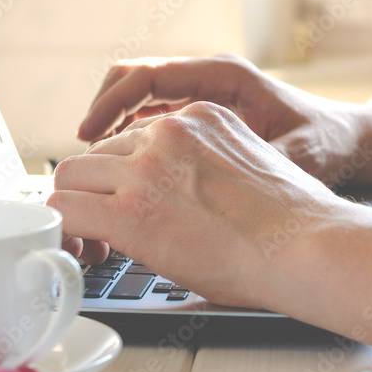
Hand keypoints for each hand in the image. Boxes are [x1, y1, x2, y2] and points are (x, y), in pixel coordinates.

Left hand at [51, 102, 345, 305]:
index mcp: (202, 118)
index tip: (131, 201)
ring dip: (80, 211)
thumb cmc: (294, 223)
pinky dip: (65, 234)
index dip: (126, 174)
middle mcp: (168, 132)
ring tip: (97, 245)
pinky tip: (85, 252)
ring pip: (71, 178)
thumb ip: (210, 164)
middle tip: (108, 231)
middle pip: (97, 155)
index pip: (136, 136)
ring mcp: (146, 168)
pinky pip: (65, 210)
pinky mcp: (129, 211)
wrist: (305, 247)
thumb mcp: (251, 165)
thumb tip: (190, 195)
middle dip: (98, 192)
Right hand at [78, 55, 365, 184]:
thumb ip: (257, 161)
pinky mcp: (206, 116)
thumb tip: (216, 181)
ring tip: (98, 170)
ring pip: (141, 101)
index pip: (148, 76)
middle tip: (83, 156)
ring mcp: (206, 96)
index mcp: (224, 77)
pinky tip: (129, 173)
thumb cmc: (325, 142)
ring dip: (116, 128)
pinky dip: (136, 139)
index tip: (86, 135)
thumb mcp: (296, 154)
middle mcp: (210, 80)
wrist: (347, 139)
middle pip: (134, 81)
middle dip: (103, 114)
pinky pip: (157, 118)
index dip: (111, 104)